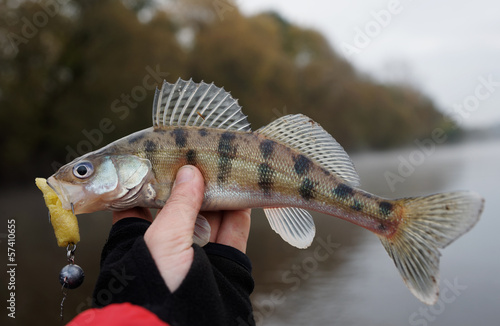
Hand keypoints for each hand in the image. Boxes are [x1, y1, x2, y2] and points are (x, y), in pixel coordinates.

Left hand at [112, 165, 250, 291]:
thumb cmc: (156, 287)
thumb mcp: (163, 240)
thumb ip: (180, 204)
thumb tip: (190, 173)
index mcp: (139, 240)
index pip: (144, 203)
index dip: (155, 180)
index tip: (167, 158)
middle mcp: (168, 246)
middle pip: (182, 207)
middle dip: (194, 183)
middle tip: (203, 159)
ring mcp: (199, 254)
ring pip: (211, 216)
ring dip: (219, 193)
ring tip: (226, 168)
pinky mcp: (225, 262)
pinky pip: (234, 231)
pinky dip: (240, 211)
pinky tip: (242, 192)